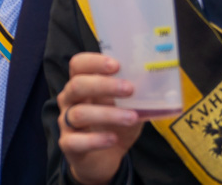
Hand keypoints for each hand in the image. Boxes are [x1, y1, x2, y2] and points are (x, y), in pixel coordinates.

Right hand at [56, 53, 143, 184]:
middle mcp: (69, 100)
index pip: (78, 65)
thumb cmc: (114, 127)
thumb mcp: (126, 108)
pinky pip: (77, 141)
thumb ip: (133, 97)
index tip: (117, 65)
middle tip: (129, 89)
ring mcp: (66, 122)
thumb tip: (155, 84)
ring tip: (131, 118)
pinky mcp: (68, 144)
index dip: (93, 62)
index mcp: (81, 86)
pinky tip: (113, 139)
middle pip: (77, 85)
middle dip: (103, 85)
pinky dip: (96, 140)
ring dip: (108, 114)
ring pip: (79, 113)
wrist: (103, 159)